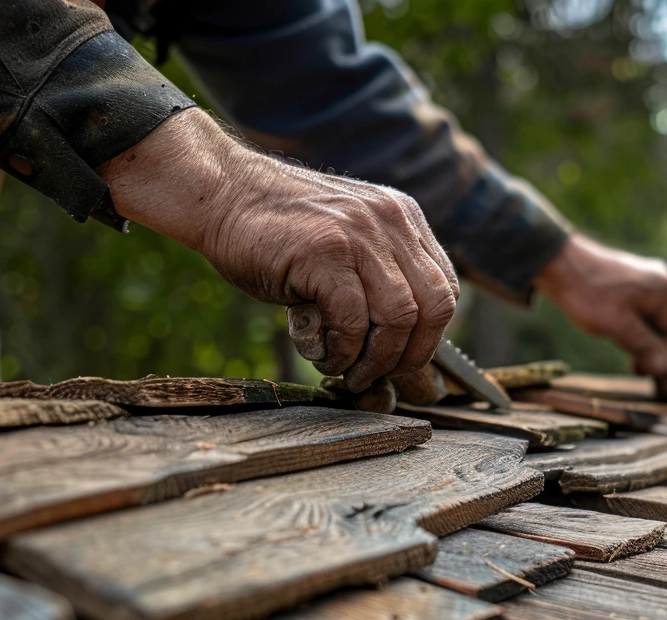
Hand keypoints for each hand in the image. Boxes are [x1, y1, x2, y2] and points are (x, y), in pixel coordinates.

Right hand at [100, 108, 458, 390]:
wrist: (221, 194)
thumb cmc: (275, 234)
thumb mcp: (343, 246)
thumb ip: (375, 282)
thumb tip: (404, 355)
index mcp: (402, 219)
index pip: (444, 289)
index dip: (429, 337)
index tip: (403, 363)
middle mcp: (390, 221)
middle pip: (434, 306)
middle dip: (411, 356)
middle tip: (377, 377)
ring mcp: (360, 233)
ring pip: (399, 317)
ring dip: (375, 360)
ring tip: (347, 373)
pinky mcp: (326, 251)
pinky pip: (353, 319)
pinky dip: (341, 350)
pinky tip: (321, 355)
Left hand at [533, 234, 666, 398]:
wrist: (556, 262)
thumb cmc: (587, 293)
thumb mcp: (617, 324)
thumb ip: (645, 346)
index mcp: (663, 291)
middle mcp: (660, 283)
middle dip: (662, 356)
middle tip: (654, 385)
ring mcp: (645, 281)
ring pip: (655, 321)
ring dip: (649, 346)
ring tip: (638, 369)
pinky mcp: (630, 283)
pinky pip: (643, 313)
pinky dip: (640, 333)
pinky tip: (630, 347)